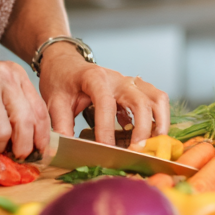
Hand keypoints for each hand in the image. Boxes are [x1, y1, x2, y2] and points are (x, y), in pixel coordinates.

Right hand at [0, 49, 50, 158]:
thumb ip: (13, 103)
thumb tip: (30, 138)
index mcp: (15, 73)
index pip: (39, 109)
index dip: (43, 135)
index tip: (41, 151)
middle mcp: (4, 76)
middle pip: (26, 122)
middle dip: (23, 146)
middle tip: (17, 156)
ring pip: (3, 132)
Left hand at [38, 44, 169, 145]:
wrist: (66, 63)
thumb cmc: (61, 80)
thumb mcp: (54, 101)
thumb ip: (61, 124)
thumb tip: (64, 150)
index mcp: (95, 78)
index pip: (106, 103)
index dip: (106, 127)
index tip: (105, 148)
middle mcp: (117, 79)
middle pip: (140, 100)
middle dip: (143, 128)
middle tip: (137, 151)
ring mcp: (129, 83)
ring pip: (157, 97)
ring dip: (160, 122)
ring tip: (154, 144)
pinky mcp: (136, 89)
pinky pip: (157, 100)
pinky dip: (160, 118)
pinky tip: (151, 137)